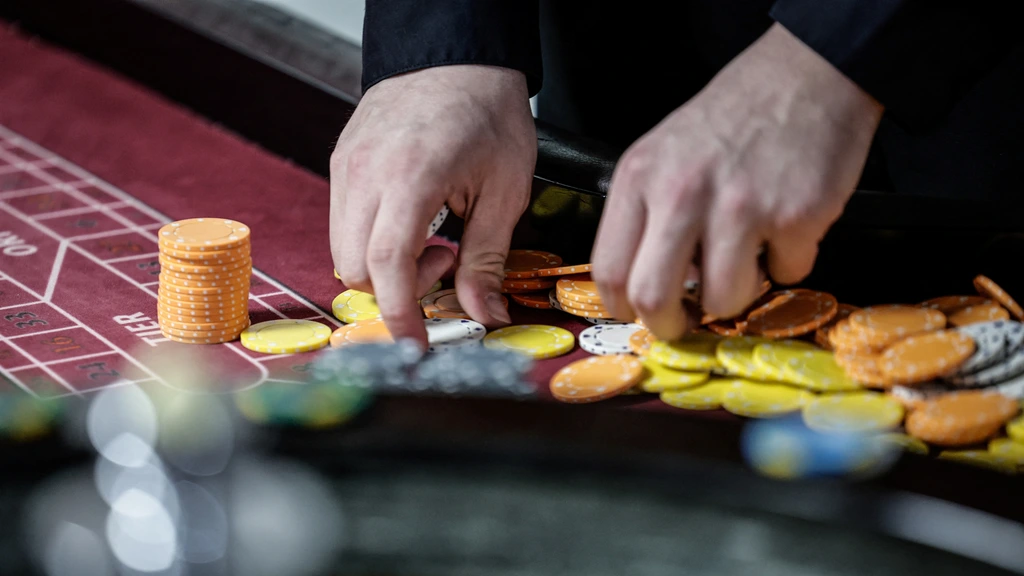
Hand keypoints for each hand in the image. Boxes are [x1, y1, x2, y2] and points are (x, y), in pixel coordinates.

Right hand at [330, 65, 535, 343]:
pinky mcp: (341, 164)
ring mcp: (347, 167)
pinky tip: (411, 223)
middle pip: (355, 268)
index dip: (399, 315)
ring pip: (343, 250)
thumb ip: (488, 259)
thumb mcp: (506, 191)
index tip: (416, 345)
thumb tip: (483, 314)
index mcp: (411, 177)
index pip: (385, 265)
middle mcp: (366, 173)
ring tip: (431, 240)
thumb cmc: (488, 114)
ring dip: (384, 267)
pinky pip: (342, 224)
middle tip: (444, 263)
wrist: (457, 59)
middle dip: (396, 289)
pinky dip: (372, 242)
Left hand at [592, 24, 883, 340]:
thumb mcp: (663, 153)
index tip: (640, 314)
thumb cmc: (731, 120)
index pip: (610, 271)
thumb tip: (644, 289)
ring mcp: (740, 206)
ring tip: (746, 261)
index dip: (624, 308)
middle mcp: (683, 192)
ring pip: (723, 300)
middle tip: (687, 320)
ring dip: (737, 295)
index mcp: (640, 177)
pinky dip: (789, 263)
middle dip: (671, 326)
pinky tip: (786, 228)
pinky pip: (787, 275)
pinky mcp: (796, 215)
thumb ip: (646, 214)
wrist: (807, 74)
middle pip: (654, 298)